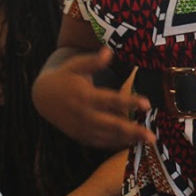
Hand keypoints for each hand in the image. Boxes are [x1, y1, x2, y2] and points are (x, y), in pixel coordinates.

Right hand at [32, 46, 153, 147]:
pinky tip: (132, 142)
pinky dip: (116, 144)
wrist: (43, 97)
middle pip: (112, 126)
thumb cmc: (64, 77)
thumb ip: (93, 61)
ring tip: (147, 140)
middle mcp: (84, 115)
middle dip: (133, 132)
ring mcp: (82, 129)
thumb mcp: (76, 65)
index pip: (112, 100)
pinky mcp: (80, 136)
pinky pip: (101, 143)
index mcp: (85, 96)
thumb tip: (109, 50)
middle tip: (152, 137)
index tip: (147, 104)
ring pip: (108, 137)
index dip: (130, 102)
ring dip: (128, 140)